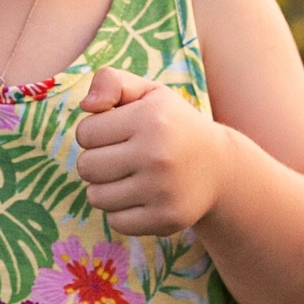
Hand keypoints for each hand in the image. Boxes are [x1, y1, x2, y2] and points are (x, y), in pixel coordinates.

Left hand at [72, 65, 229, 236]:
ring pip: (96, 197)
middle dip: (97, 161)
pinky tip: (141, 197)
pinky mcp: (166, 219)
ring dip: (106, 188)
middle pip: (86, 167)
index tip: (117, 133)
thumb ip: (112, 82)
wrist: (219, 167)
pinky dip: (121, 212)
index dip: (95, 132)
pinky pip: (116, 222)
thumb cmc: (172, 125)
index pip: (85, 133)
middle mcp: (158, 155)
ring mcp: (163, 190)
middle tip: (121, 157)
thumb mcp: (148, 94)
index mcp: (151, 119)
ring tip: (129, 177)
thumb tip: (86, 105)